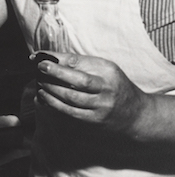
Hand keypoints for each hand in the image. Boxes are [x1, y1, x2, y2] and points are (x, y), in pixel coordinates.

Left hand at [34, 51, 148, 135]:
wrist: (136, 115)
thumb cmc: (114, 86)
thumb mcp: (103, 69)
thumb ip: (80, 63)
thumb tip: (50, 57)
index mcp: (108, 71)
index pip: (78, 61)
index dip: (56, 59)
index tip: (40, 56)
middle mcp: (106, 89)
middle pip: (77, 80)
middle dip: (54, 73)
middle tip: (39, 68)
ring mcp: (101, 107)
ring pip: (71, 98)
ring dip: (51, 90)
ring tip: (40, 84)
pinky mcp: (95, 120)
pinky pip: (71, 112)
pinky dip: (54, 104)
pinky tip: (45, 98)